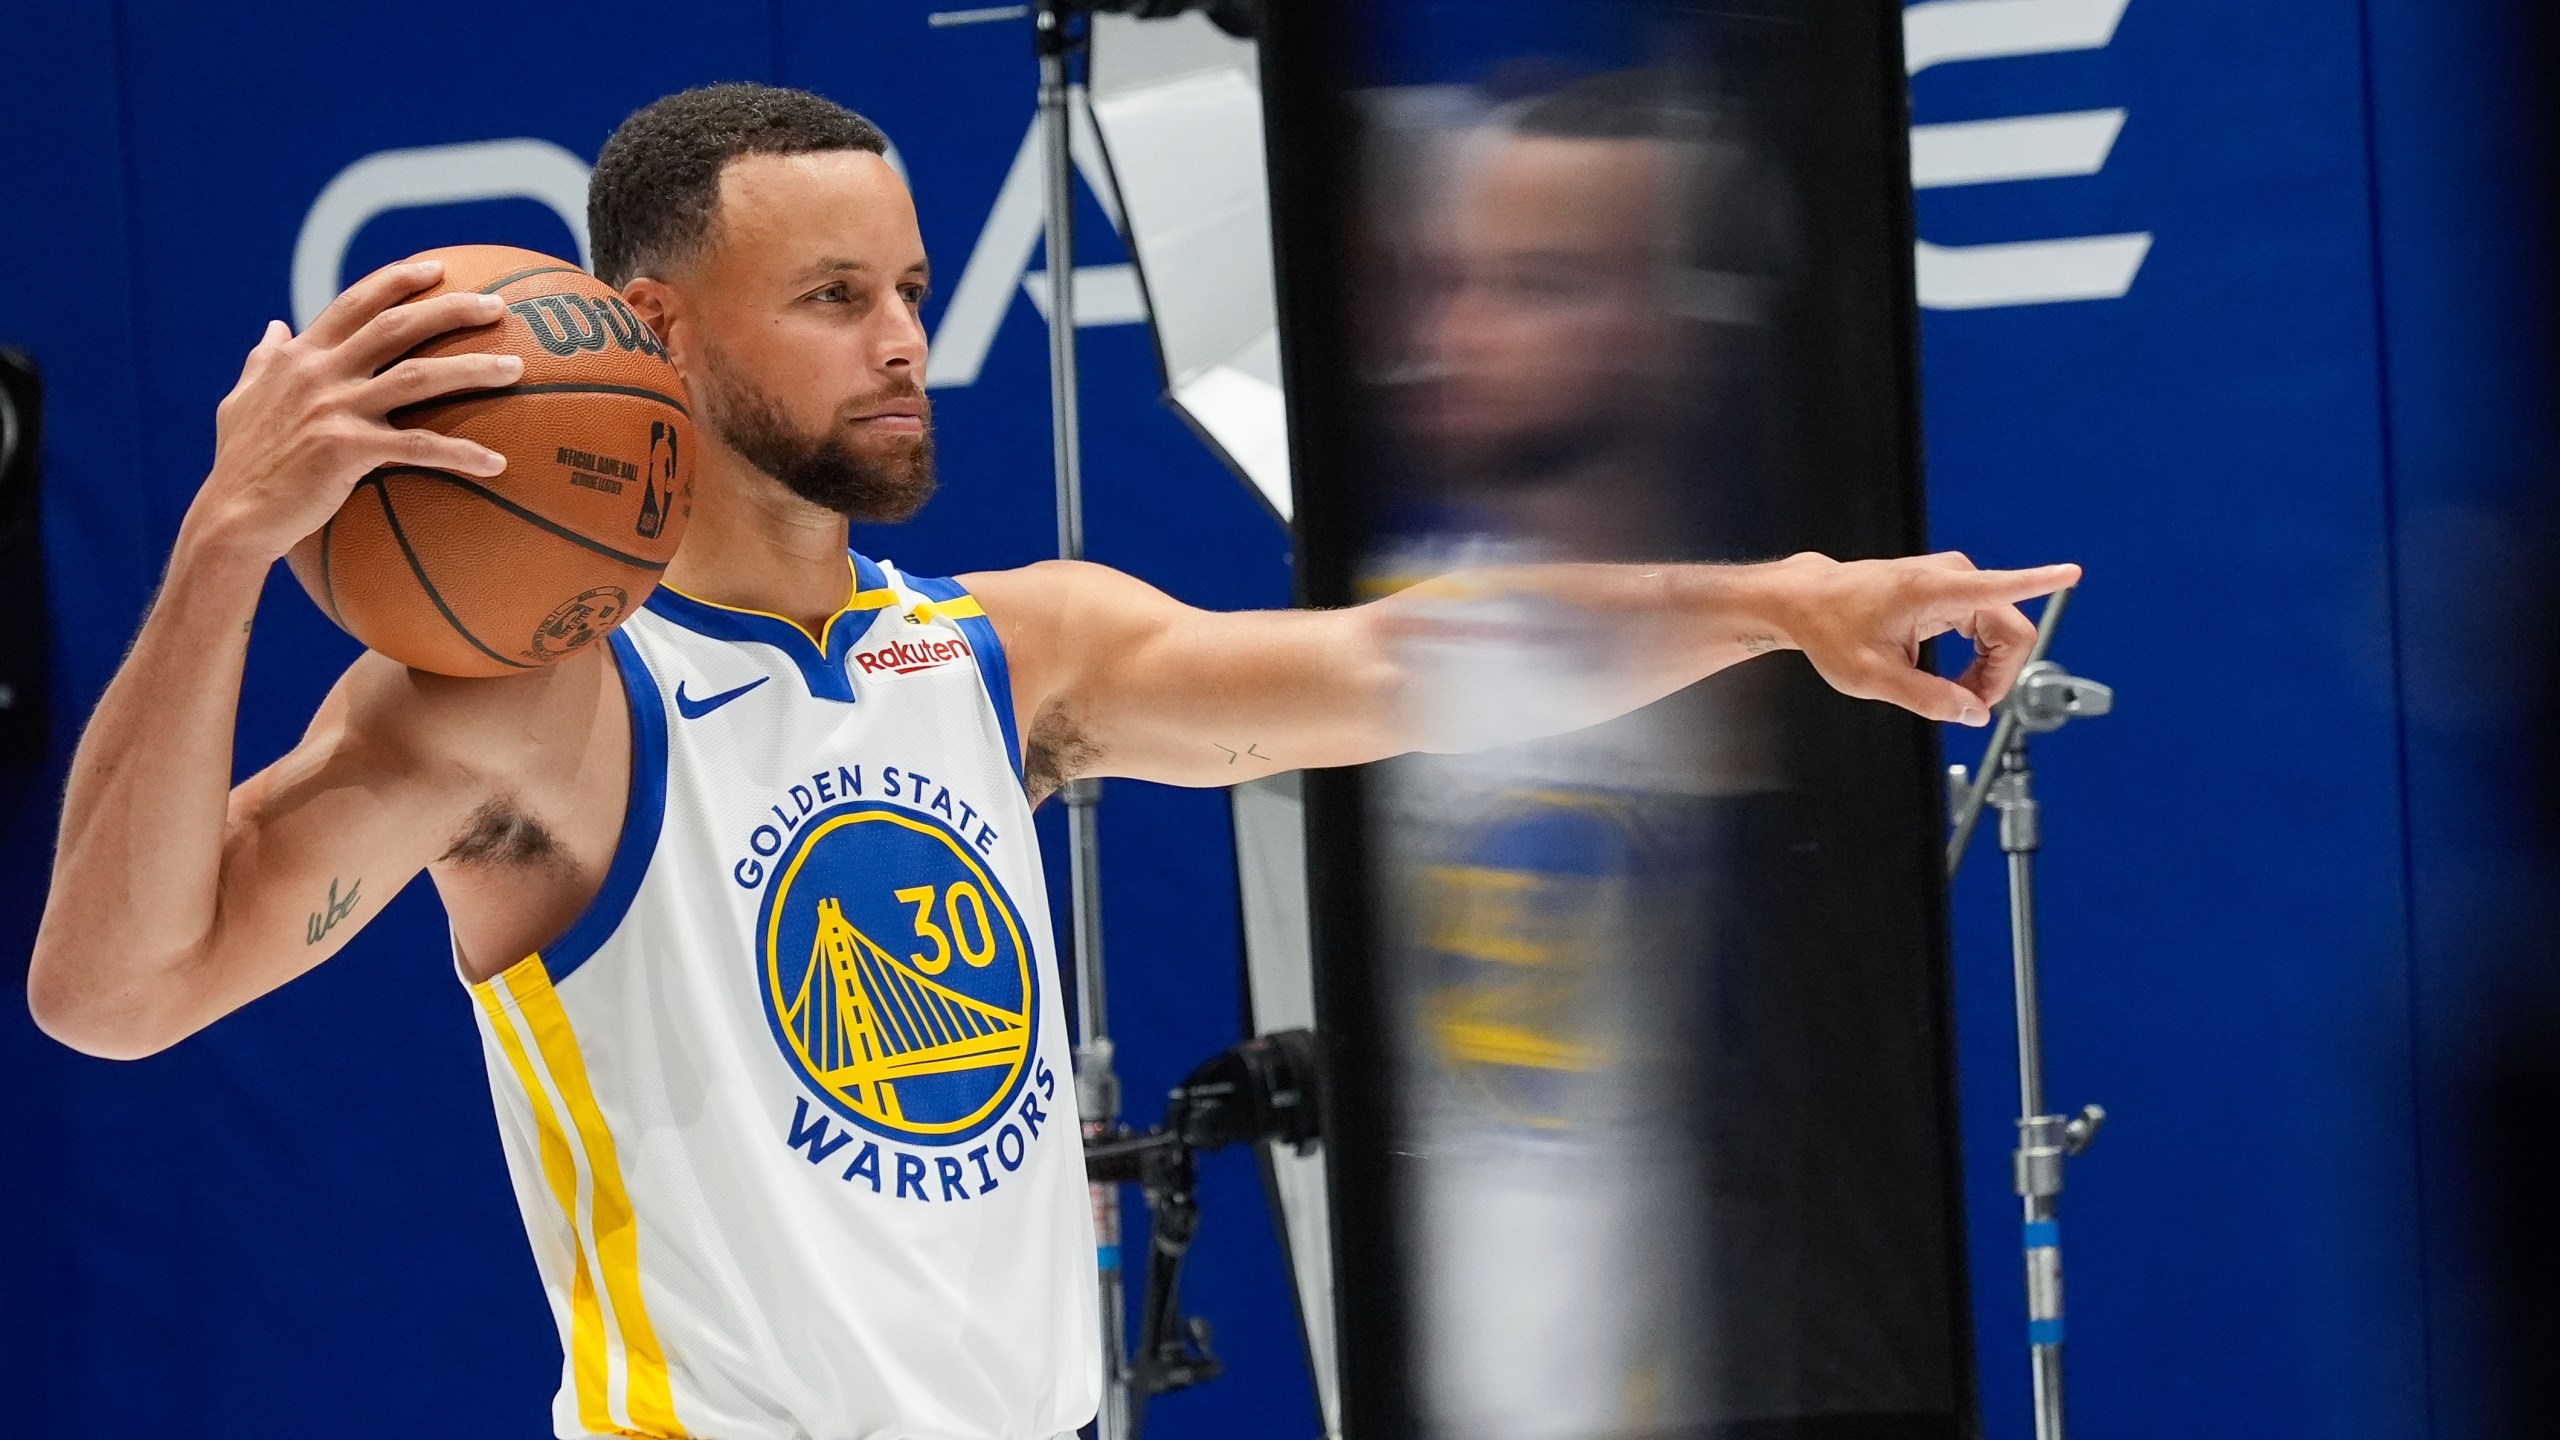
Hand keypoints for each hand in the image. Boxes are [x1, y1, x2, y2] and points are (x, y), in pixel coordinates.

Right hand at [181, 259, 523, 563]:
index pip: (355, 303)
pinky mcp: (348, 450)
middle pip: (397, 326)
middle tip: (498, 305)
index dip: (397, 281)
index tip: (437, 268)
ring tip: (517, 368)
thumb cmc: (240, 463)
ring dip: (473, 369)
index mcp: (301, 357)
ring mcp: (335, 409)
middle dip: (450, 309)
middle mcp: (320, 373)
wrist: (232, 516)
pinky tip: (499, 463)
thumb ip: (262, 361)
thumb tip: (273, 326)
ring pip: (419, 377)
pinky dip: (462, 453)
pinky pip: (419, 447)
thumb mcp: (240, 400)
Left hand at [1766, 551, 2082, 725]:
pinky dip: (1976, 659)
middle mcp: (1951, 577)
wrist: (1807, 601)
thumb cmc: (1830, 628)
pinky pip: (1986, 630)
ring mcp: (1953, 581)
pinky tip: (1950, 677)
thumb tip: (1975, 714)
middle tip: (1965, 707)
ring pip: (2002, 635)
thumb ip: (1927, 699)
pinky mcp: (1951, 590)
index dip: (2042, 581)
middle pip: (2011, 632)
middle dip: (1998, 676)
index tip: (2072, 572)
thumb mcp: (1872, 678)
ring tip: (1949, 694)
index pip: (2002, 586)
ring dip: (1986, 671)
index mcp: (1935, 590)